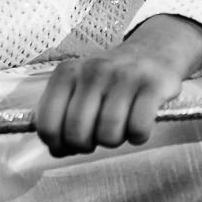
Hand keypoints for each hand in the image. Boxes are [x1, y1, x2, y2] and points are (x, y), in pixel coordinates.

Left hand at [33, 15, 201, 156]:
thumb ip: (62, 116)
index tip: (68, 146)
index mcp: (68, 73)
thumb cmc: (111, 80)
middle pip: (77, 132)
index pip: (48, 124)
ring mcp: (124, 76)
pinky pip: (138, 127)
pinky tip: (138, 127)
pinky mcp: (153, 84)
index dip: (57, 144)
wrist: (154, 51)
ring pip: (108, 133)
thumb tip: (58, 150)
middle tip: (96, 137)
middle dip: (86, 146)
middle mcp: (94, 71)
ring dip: (114, 141)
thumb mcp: (78, 87)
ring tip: (119, 129)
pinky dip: (138, 135)